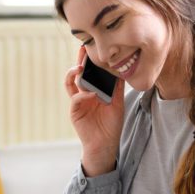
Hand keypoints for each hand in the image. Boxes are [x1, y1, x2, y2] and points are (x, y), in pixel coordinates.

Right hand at [64, 45, 124, 173]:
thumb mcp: (118, 103)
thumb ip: (118, 88)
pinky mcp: (75, 112)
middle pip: (78, 73)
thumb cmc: (111, 125)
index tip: (94, 48)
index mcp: (93, 90)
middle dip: (80, 61)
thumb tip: (123, 70)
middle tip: (84, 49)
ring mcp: (78, 102)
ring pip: (71, 83)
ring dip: (75, 74)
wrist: (105, 145)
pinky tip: (92, 93)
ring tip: (81, 67)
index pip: (90, 72)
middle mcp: (83, 93)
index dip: (90, 60)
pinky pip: (75, 99)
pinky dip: (83, 95)